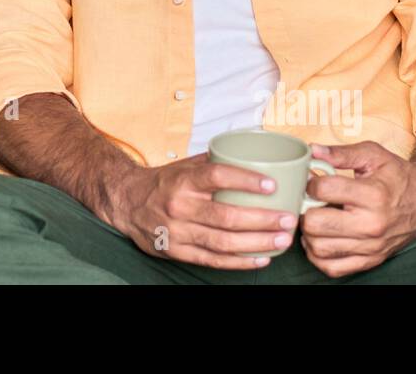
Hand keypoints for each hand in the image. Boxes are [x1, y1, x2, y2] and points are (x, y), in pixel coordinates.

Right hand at [102, 152, 300, 269]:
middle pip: (226, 216)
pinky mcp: (178, 251)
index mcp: (183, 180)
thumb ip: (216, 162)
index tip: (271, 185)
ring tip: (282, 240)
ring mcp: (178, 232)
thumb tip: (255, 154)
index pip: (217, 177)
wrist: (127, 203)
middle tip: (288, 219)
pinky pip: (213, 260)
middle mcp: (179, 206)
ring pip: (223, 242)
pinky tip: (261, 258)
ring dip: (257, 243)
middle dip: (263, 220)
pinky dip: (239, 262)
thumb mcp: (185, 166)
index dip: (246, 180)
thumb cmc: (164, 182)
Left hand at [299, 141, 415, 277]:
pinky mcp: (370, 260)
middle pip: (315, 223)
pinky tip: (321, 238)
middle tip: (310, 202)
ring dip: (308, 233)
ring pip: (319, 248)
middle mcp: (371, 224)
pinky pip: (332, 268)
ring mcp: (371, 246)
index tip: (312, 180)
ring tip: (315, 218)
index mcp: (372, 195)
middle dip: (305, 209)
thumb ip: (340, 153)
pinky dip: (318, 255)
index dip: (310, 182)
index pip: (323, 190)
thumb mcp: (372, 155)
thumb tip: (312, 152)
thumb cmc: (396, 176)